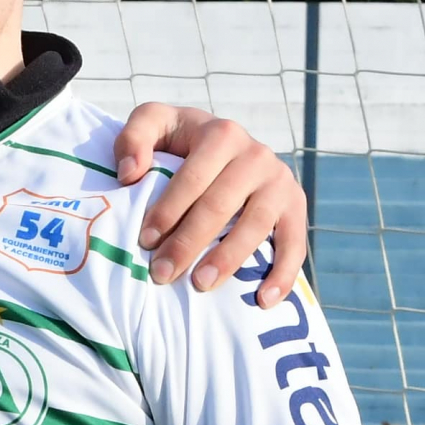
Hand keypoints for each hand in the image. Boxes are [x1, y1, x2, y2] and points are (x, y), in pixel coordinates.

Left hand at [112, 106, 306, 301]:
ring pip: (255, 226)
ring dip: (228, 260)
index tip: (145, 241)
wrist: (224, 145)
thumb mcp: (154, 123)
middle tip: (162, 274)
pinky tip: (262, 301)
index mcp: (222, 134)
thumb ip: (134, 137)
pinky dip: (282, 275)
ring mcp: (280, 182)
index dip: (169, 209)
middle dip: (188, 242)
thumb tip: (129, 173)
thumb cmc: (181, 141)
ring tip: (200, 285)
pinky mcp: (296, 207)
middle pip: (220, 205)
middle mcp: (256, 155)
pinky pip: (294, 244)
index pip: (193, 177)